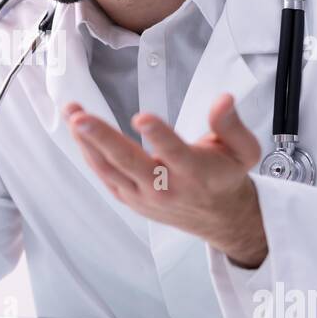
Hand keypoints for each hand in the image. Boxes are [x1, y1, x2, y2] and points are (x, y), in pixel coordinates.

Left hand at [64, 94, 269, 268]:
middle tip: (81, 119)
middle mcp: (167, 187)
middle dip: (103, 139)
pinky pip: (104, 174)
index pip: (175, 154)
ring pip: (110, 169)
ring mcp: (143, 196)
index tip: (142, 117)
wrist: (218, 217)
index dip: (159, 136)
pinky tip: (77, 130)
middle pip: (130, 163)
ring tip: (72, 113)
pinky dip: (88, 152)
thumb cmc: (225, 176)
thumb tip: (224, 99)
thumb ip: (232, 125)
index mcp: (196, 173)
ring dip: (87, 142)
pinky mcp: (129, 197)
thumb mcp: (243, 150)